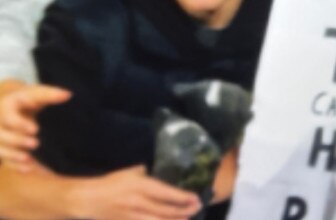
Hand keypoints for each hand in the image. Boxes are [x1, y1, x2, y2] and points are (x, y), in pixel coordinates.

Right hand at [0, 80, 70, 170]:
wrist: (12, 106)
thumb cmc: (28, 99)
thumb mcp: (37, 94)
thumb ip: (50, 94)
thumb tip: (68, 95)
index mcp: (5, 107)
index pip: (8, 117)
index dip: (20, 124)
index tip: (36, 129)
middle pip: (1, 135)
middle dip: (17, 140)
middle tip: (36, 143)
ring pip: (0, 149)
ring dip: (12, 155)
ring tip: (28, 158)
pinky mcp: (2, 148)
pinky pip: (4, 159)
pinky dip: (14, 165)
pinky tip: (28, 169)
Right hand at [72, 165, 201, 219]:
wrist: (87, 200)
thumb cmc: (109, 184)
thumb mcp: (128, 173)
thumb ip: (142, 172)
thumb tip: (152, 171)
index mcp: (141, 186)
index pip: (167, 193)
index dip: (183, 197)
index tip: (195, 198)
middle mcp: (139, 202)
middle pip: (166, 209)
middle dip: (184, 210)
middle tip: (197, 208)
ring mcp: (133, 216)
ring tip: (188, 219)